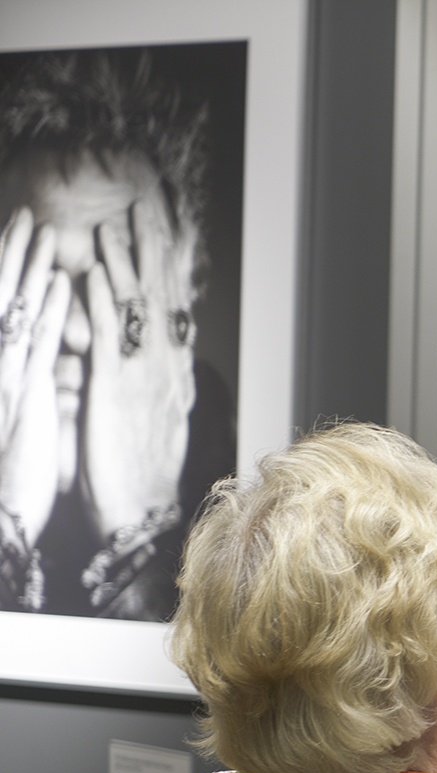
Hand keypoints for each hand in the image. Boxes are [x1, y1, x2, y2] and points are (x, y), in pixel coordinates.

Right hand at [0, 207, 70, 542]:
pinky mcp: (23, 400)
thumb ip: (23, 385)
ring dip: (28, 268)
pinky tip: (57, 282)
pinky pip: (36, 347)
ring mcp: (3, 381)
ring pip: (15, 313)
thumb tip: (32, 358)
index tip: (16, 235)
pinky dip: (45, 311)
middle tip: (27, 214)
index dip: (4, 273)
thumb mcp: (17, 421)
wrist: (0, 521)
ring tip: (40, 228)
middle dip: (12, 255)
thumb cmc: (10, 476)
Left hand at [80, 197, 196, 540]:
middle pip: (163, 297)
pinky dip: (102, 298)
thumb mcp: (158, 429)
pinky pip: (108, 331)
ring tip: (121, 220)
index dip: (171, 270)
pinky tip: (92, 270)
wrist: (140, 518)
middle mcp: (164, 370)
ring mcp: (142, 376)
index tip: (169, 235)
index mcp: (172, 378)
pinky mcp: (114, 387)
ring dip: (129, 261)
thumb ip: (156, 393)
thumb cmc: (140, 481)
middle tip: (151, 208)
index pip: (173, 309)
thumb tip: (160, 375)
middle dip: (157, 251)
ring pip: (139, 307)